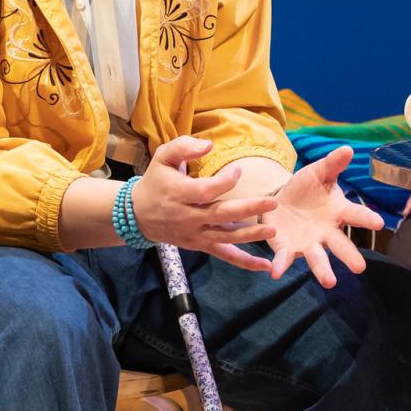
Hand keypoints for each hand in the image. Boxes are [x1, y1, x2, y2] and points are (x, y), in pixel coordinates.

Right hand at [131, 136, 281, 271]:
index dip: (225, 181)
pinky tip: (265, 265)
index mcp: (179, 194)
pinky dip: (245, 262)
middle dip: (248, 209)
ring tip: (273, 231)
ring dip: (250, 235)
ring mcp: (195, 234)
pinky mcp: (200, 244)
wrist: (137, 214)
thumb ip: (184, 146)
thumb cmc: (156, 181)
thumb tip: (209, 144)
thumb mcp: (163, 157)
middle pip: (221, 215)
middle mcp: (188, 217)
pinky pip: (224, 255)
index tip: (238, 170)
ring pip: (226, 237)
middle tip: (272, 203)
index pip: (206, 191)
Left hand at [266, 146, 387, 286]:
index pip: (355, 215)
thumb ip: (332, 164)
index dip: (367, 218)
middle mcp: (326, 232)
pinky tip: (275, 273)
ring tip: (329, 283)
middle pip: (340, 245)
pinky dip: (281, 265)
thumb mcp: (317, 172)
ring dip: (323, 270)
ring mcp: (308, 243)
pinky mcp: (287, 249)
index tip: (379, 223)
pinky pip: (285, 258)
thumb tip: (348, 149)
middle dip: (349, 256)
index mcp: (337, 211)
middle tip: (360, 268)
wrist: (280, 202)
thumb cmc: (306, 187)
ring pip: (318, 258)